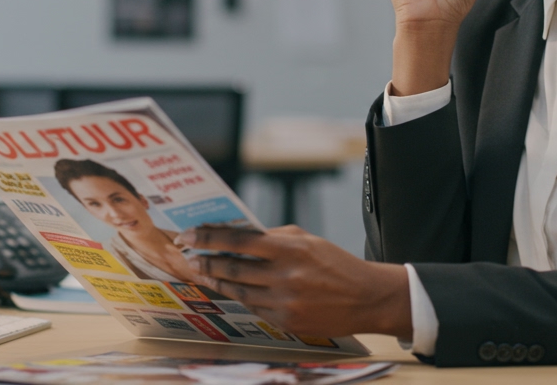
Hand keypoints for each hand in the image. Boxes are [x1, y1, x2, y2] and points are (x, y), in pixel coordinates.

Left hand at [177, 225, 411, 339]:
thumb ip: (274, 237)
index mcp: (290, 249)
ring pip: (240, 291)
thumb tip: (239, 236)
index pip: (239, 240)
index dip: (210, 237)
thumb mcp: (307, 240)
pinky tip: (232, 290)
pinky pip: (255, 309)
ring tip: (203, 273)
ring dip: (217, 282)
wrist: (366, 298)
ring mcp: (285, 302)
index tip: (190, 235)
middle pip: (233, 268)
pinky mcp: (287, 322)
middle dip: (206, 261)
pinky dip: (242, 298)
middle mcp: (285, 276)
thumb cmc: (335, 264)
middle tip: (189, 256)